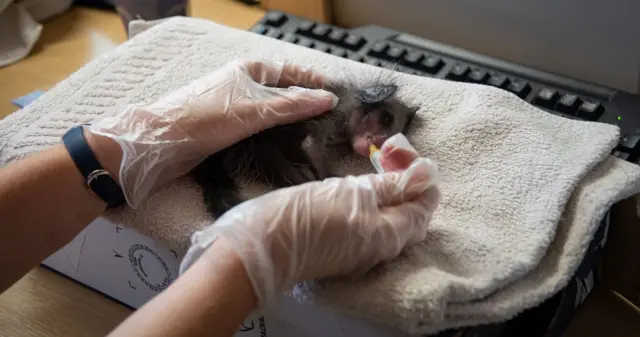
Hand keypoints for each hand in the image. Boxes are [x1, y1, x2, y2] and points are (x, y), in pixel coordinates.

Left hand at [87, 59, 337, 207]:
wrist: (162, 143)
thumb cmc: (206, 118)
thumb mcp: (255, 110)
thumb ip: (293, 105)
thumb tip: (327, 99)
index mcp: (247, 70)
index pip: (288, 70)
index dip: (311, 80)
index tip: (332, 93)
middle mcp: (240, 84)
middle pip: (280, 90)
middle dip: (303, 102)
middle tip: (327, 118)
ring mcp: (230, 106)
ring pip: (268, 110)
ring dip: (288, 120)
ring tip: (311, 134)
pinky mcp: (222, 127)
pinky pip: (256, 126)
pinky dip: (272, 133)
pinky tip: (282, 145)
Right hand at [179, 134, 440, 305]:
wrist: (261, 247)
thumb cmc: (306, 216)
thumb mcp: (352, 193)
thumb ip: (392, 185)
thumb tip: (429, 173)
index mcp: (391, 235)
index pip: (426, 201)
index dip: (419, 171)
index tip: (394, 148)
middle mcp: (382, 248)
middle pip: (410, 208)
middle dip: (404, 175)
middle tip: (382, 150)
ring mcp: (362, 250)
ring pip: (390, 214)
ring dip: (387, 185)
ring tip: (371, 160)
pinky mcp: (344, 246)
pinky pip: (371, 221)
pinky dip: (371, 198)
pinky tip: (357, 182)